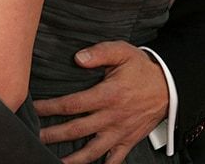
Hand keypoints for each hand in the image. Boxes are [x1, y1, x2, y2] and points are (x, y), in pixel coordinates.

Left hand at [34, 41, 168, 163]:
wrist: (169, 87)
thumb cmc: (141, 68)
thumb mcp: (122, 51)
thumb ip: (99, 53)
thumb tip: (78, 58)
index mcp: (107, 95)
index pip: (72, 104)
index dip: (51, 107)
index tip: (35, 108)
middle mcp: (111, 117)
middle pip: (77, 130)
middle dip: (53, 134)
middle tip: (35, 137)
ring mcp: (120, 132)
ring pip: (92, 151)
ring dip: (73, 158)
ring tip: (56, 161)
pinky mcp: (128, 141)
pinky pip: (114, 160)